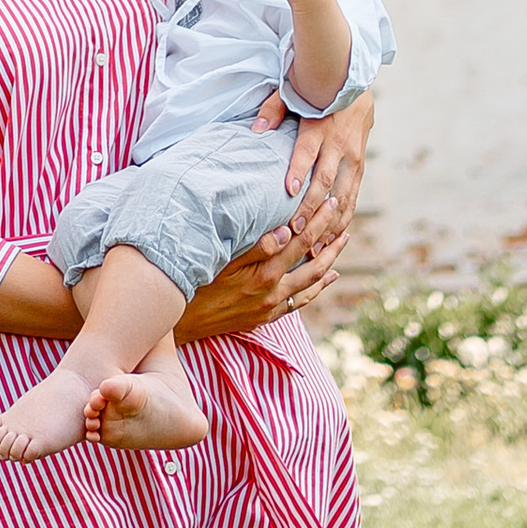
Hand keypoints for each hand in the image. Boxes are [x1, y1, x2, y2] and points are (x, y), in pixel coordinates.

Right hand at [176, 87, 374, 342]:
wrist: (181, 325)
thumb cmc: (196, 285)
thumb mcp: (222, 262)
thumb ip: (254, 247)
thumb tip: (285, 231)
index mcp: (263, 274)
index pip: (299, 242)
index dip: (318, 221)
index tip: (331, 203)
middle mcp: (272, 292)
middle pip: (311, 263)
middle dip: (329, 240)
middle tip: (345, 221)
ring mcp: (270, 307)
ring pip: (310, 284)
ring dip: (328, 263)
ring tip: (341, 244)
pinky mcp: (265, 317)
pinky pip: (299, 302)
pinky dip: (316, 288)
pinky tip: (326, 278)